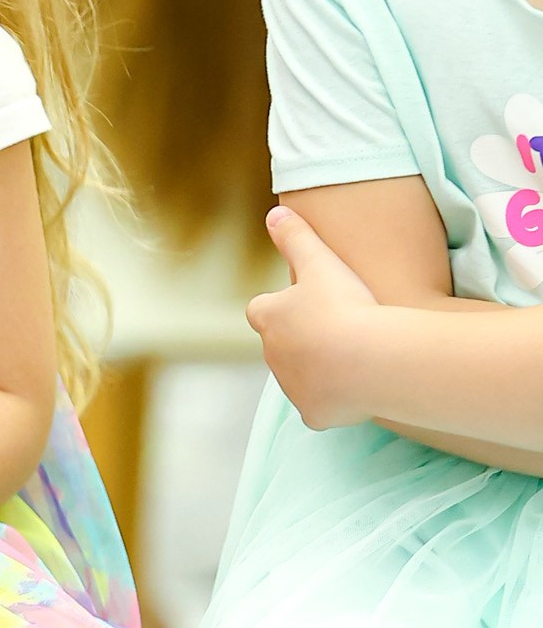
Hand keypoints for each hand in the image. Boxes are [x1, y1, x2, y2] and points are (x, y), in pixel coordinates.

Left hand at [246, 206, 381, 428]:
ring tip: (350, 357)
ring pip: (300, 377)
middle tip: (335, 330)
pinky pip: (321, 407)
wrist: (367, 360)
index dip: (281, 306)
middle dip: (300, 340)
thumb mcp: (320, 261)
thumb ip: (296, 237)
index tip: (305, 303)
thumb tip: (275, 213)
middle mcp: (272, 356)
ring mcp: (292, 388)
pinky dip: (333, 400)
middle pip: (281, 346)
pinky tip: (355, 389)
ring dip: (318, 369)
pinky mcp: (313, 414)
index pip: (261, 310)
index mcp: (268, 318)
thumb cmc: (344, 306)